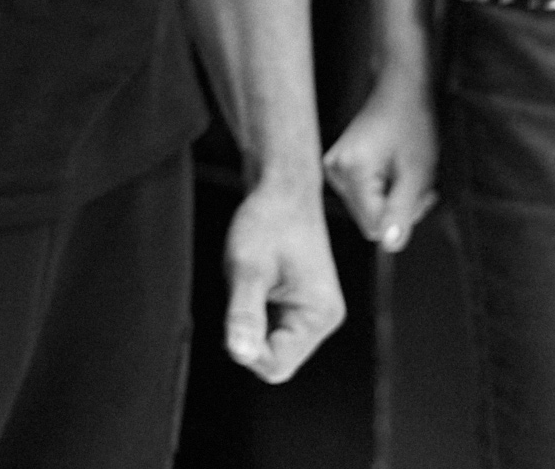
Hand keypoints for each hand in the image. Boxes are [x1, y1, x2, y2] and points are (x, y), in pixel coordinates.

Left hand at [219, 176, 346, 381]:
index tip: (232, 316)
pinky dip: (253, 312)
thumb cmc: (267, 221)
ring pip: (270, 343)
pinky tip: (251, 284)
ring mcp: (312, 313)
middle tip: (239, 293)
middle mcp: (322, 320)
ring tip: (248, 283)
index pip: (277, 365)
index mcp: (318, 316)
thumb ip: (244, 313)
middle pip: (274, 358)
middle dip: (247, 334)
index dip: (246, 351)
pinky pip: (271, 326)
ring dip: (249, 321)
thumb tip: (240, 354)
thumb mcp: (247, 267)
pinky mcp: (300, 305)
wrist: (282, 190)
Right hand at [323, 69, 438, 251]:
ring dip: (395, 199)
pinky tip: (395, 170)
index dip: (403, 217)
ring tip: (408, 173)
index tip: (421, 194)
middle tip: (418, 182)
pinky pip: (363, 196)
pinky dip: (385, 190)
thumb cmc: (413, 127)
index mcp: (349, 172)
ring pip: (368, 209)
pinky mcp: (337, 166)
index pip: (374, 226)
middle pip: (369, 219)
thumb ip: (402, 211)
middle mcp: (333, 171)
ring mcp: (332, 168)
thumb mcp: (417, 173)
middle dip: (399, 208)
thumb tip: (389, 247)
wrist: (401, 93)